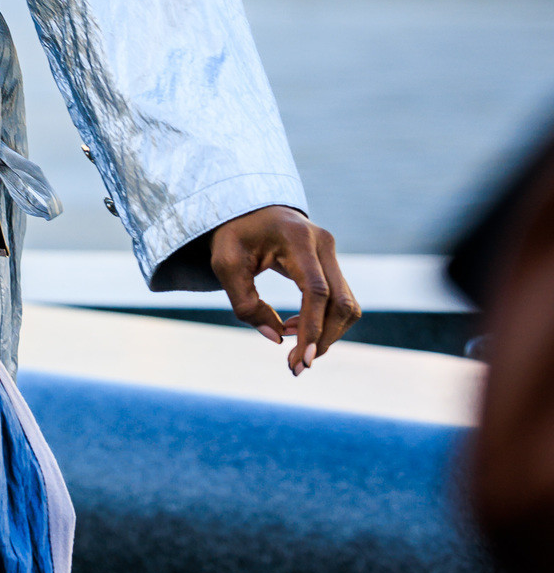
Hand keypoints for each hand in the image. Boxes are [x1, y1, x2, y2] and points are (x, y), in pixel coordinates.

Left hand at [211, 206, 360, 376]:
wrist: (247, 206)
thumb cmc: (234, 235)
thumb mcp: (225, 265)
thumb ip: (246, 304)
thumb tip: (277, 339)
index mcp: (296, 239)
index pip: (317, 291)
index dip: (313, 328)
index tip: (303, 360)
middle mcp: (322, 243)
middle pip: (340, 302)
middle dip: (323, 339)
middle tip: (296, 366)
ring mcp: (331, 251)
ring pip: (346, 305)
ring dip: (327, 333)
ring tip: (293, 343)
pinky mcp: (331, 262)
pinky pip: (340, 300)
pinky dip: (325, 321)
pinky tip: (297, 327)